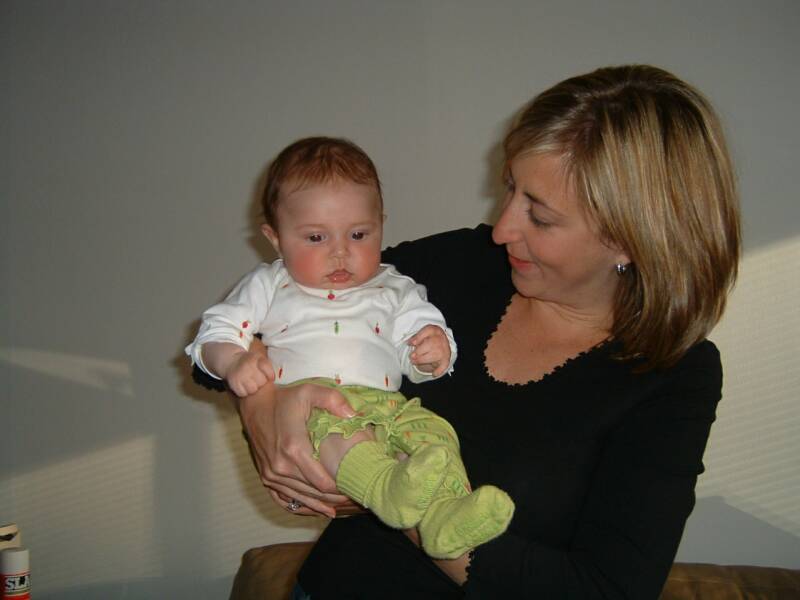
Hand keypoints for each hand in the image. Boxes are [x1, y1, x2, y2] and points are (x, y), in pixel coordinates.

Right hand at [225, 350, 274, 396]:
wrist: (232, 361)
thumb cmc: (250, 361)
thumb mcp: (260, 358)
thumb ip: (268, 366)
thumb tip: (274, 378)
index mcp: (256, 358)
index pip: (268, 371)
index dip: (270, 376)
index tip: (269, 376)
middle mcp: (248, 366)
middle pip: (262, 382)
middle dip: (261, 382)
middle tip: (256, 378)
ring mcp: (240, 375)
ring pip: (253, 390)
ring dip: (253, 388)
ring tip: (250, 382)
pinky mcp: (234, 384)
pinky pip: (244, 394)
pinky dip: (244, 392)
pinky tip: (243, 385)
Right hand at [236, 341, 357, 516]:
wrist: (254, 403)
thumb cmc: (284, 398)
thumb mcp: (310, 392)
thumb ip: (333, 400)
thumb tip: (354, 414)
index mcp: (294, 448)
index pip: (323, 482)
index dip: (341, 489)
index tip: (356, 488)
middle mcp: (280, 466)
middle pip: (314, 494)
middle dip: (335, 498)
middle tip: (354, 499)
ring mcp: (270, 474)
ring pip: (300, 499)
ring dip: (320, 505)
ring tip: (341, 506)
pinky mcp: (265, 476)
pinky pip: (283, 500)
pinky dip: (301, 506)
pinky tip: (316, 509)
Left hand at [409, 325, 450, 376]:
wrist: (442, 343)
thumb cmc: (429, 338)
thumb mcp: (423, 334)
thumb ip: (416, 337)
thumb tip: (409, 343)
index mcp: (435, 330)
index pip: (428, 330)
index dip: (418, 337)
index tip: (409, 344)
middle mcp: (441, 339)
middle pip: (430, 344)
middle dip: (418, 351)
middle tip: (411, 356)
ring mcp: (445, 349)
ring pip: (434, 355)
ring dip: (422, 360)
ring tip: (414, 362)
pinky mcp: (446, 359)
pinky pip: (443, 365)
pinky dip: (439, 370)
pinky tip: (433, 373)